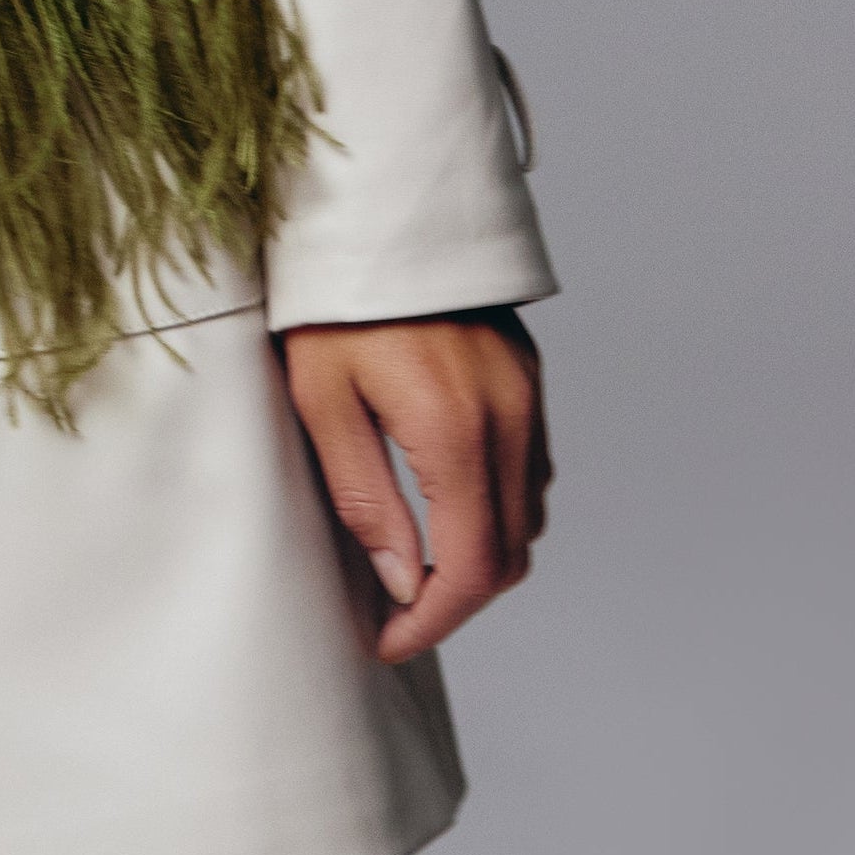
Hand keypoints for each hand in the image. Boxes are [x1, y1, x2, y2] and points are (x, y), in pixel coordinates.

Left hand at [279, 309, 550, 664]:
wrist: (373, 211)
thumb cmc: (329, 303)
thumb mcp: (322, 402)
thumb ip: (368, 500)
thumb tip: (405, 585)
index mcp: (454, 431)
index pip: (470, 569)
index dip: (432, 623)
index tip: (387, 642)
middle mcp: (509, 419)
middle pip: (510, 555)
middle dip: (457, 603)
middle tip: (396, 618)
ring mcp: (527, 397)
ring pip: (529, 517)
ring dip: (482, 560)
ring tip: (416, 572)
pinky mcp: (527, 379)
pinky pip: (533, 471)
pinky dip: (499, 510)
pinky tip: (447, 512)